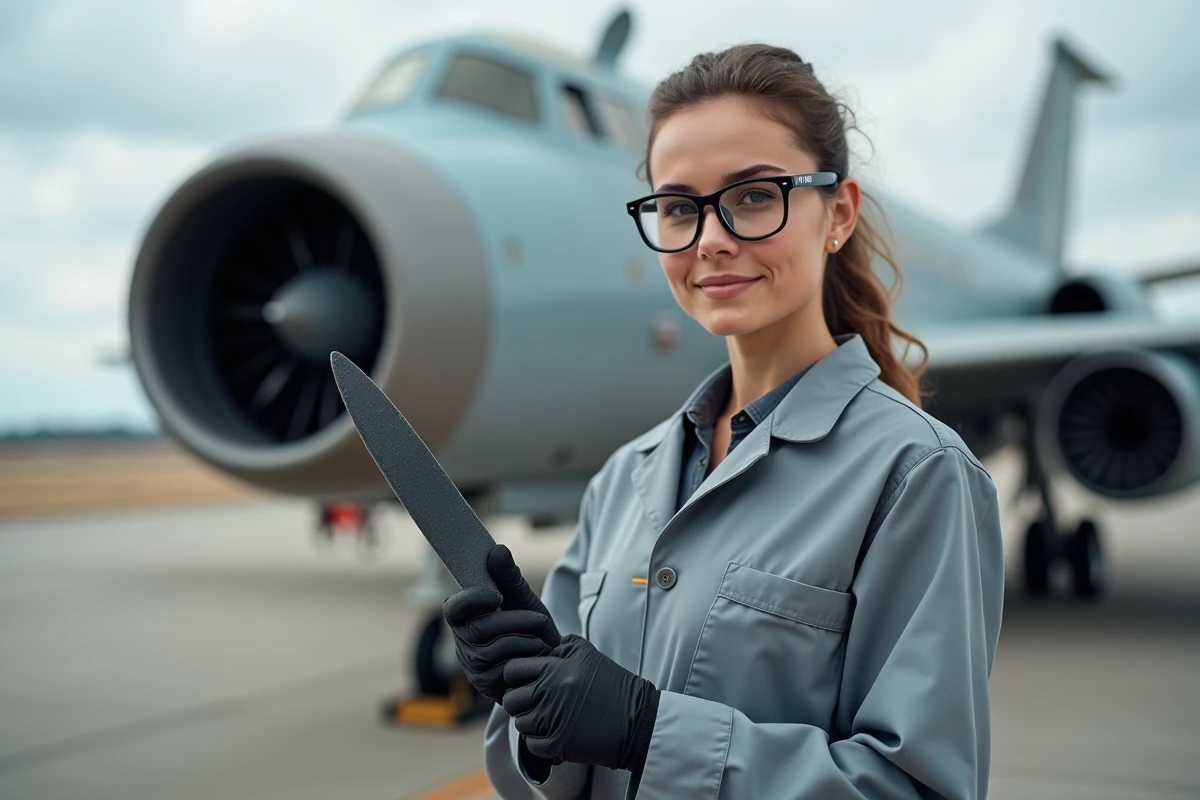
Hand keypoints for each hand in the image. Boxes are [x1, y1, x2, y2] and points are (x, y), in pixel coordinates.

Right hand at [443, 545, 561, 703]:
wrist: (552, 661)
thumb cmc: (533, 627)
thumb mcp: (524, 599)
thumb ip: (510, 577)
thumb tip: (497, 550)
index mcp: (466, 616)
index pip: (454, 607)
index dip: (472, 600)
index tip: (498, 596)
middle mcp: (462, 640)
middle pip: (479, 628)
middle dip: (515, 621)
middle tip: (539, 619)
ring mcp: (471, 665)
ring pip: (493, 649)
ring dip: (525, 640)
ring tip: (540, 639)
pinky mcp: (485, 684)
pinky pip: (503, 668)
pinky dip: (526, 659)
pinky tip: (536, 657)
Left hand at [501, 634, 659, 771]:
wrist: (637, 721)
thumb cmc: (613, 686)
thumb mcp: (590, 655)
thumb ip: (562, 646)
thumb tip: (540, 649)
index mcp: (555, 669)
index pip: (513, 670)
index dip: (515, 676)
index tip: (526, 682)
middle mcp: (550, 692)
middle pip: (511, 699)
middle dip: (519, 702)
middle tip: (535, 704)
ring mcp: (552, 720)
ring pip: (520, 723)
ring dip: (530, 723)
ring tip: (549, 719)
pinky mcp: (558, 744)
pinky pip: (531, 745)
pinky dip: (540, 742)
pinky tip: (556, 734)